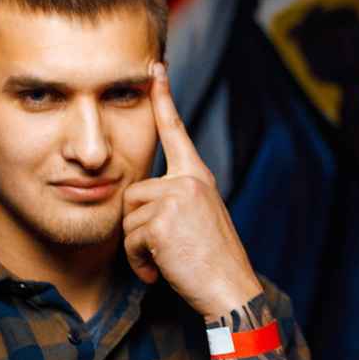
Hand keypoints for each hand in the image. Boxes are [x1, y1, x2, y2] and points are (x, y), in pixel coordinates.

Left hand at [122, 64, 259, 317]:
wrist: (231, 291)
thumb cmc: (212, 263)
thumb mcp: (199, 220)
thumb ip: (175, 201)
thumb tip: (139, 204)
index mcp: (198, 177)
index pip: (177, 131)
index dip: (164, 98)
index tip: (156, 68)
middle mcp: (189, 181)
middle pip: (133, 191)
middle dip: (137, 227)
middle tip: (161, 251)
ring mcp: (177, 198)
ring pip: (128, 216)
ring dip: (137, 247)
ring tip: (163, 262)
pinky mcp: (162, 220)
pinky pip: (129, 237)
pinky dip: (138, 261)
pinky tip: (159, 271)